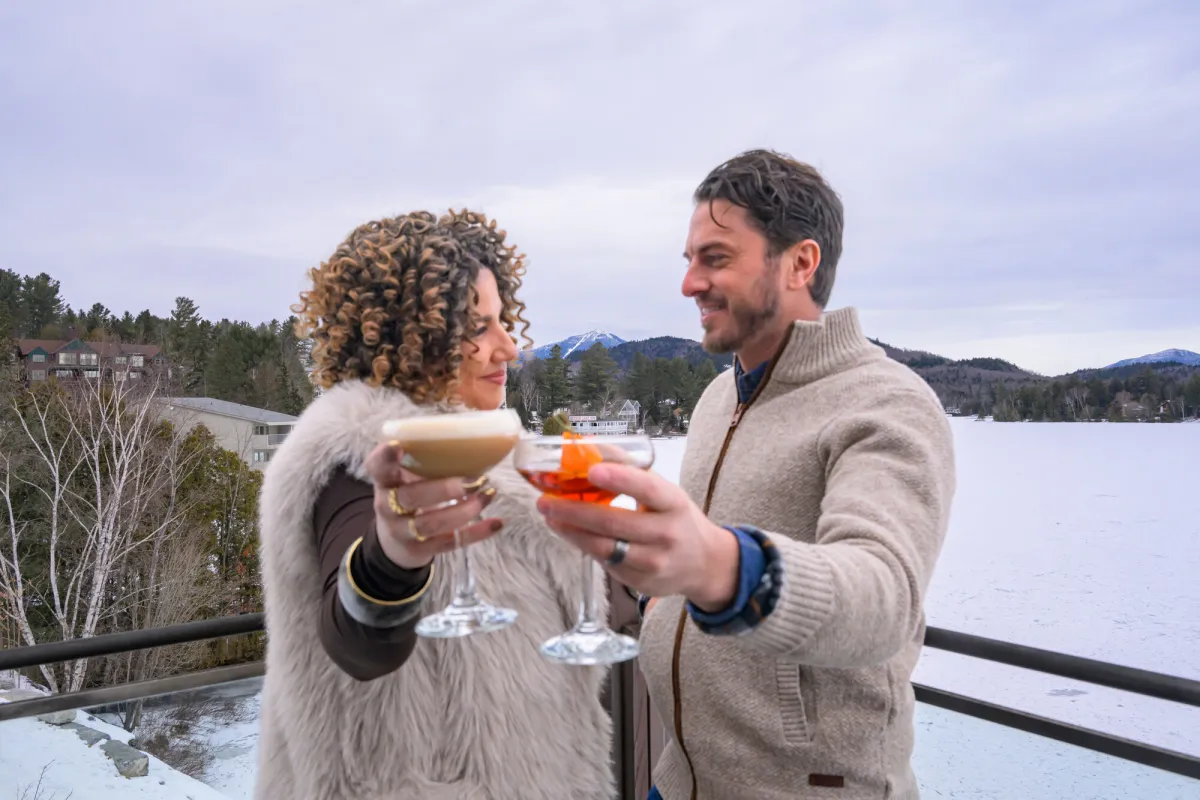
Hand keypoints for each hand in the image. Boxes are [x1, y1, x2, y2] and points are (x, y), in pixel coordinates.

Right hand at [364, 442, 502, 569]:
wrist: (396, 541)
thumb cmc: (410, 494)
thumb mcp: (407, 475)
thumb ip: (426, 458)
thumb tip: (474, 435)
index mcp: (386, 480)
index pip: (377, 467)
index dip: (385, 457)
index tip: (399, 447)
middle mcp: (388, 506)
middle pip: (410, 498)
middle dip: (444, 489)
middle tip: (475, 479)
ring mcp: (402, 531)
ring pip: (430, 524)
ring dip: (463, 510)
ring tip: (487, 494)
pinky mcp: (421, 550)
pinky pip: (450, 542)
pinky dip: (476, 533)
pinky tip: (497, 522)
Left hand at [535, 463, 739, 610]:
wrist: (704, 563)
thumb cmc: (676, 518)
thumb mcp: (666, 491)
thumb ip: (631, 472)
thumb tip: (590, 449)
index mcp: (674, 503)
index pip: (647, 489)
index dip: (620, 479)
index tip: (592, 470)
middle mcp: (666, 534)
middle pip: (614, 523)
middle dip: (574, 511)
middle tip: (545, 501)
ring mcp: (653, 562)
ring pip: (604, 548)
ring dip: (571, 532)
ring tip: (549, 517)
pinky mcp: (641, 582)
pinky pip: (606, 563)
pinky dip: (584, 546)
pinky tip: (570, 533)